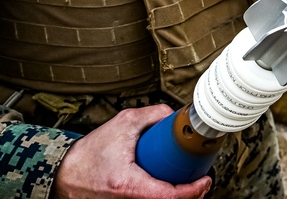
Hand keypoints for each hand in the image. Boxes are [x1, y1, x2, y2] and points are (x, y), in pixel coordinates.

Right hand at [53, 105, 211, 198]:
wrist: (62, 173)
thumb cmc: (89, 153)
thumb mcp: (124, 123)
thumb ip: (153, 115)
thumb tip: (175, 115)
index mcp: (128, 184)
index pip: (169, 196)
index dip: (192, 190)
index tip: (204, 180)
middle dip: (190, 195)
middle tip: (201, 181)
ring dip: (178, 197)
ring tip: (190, 183)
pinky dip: (163, 196)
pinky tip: (173, 188)